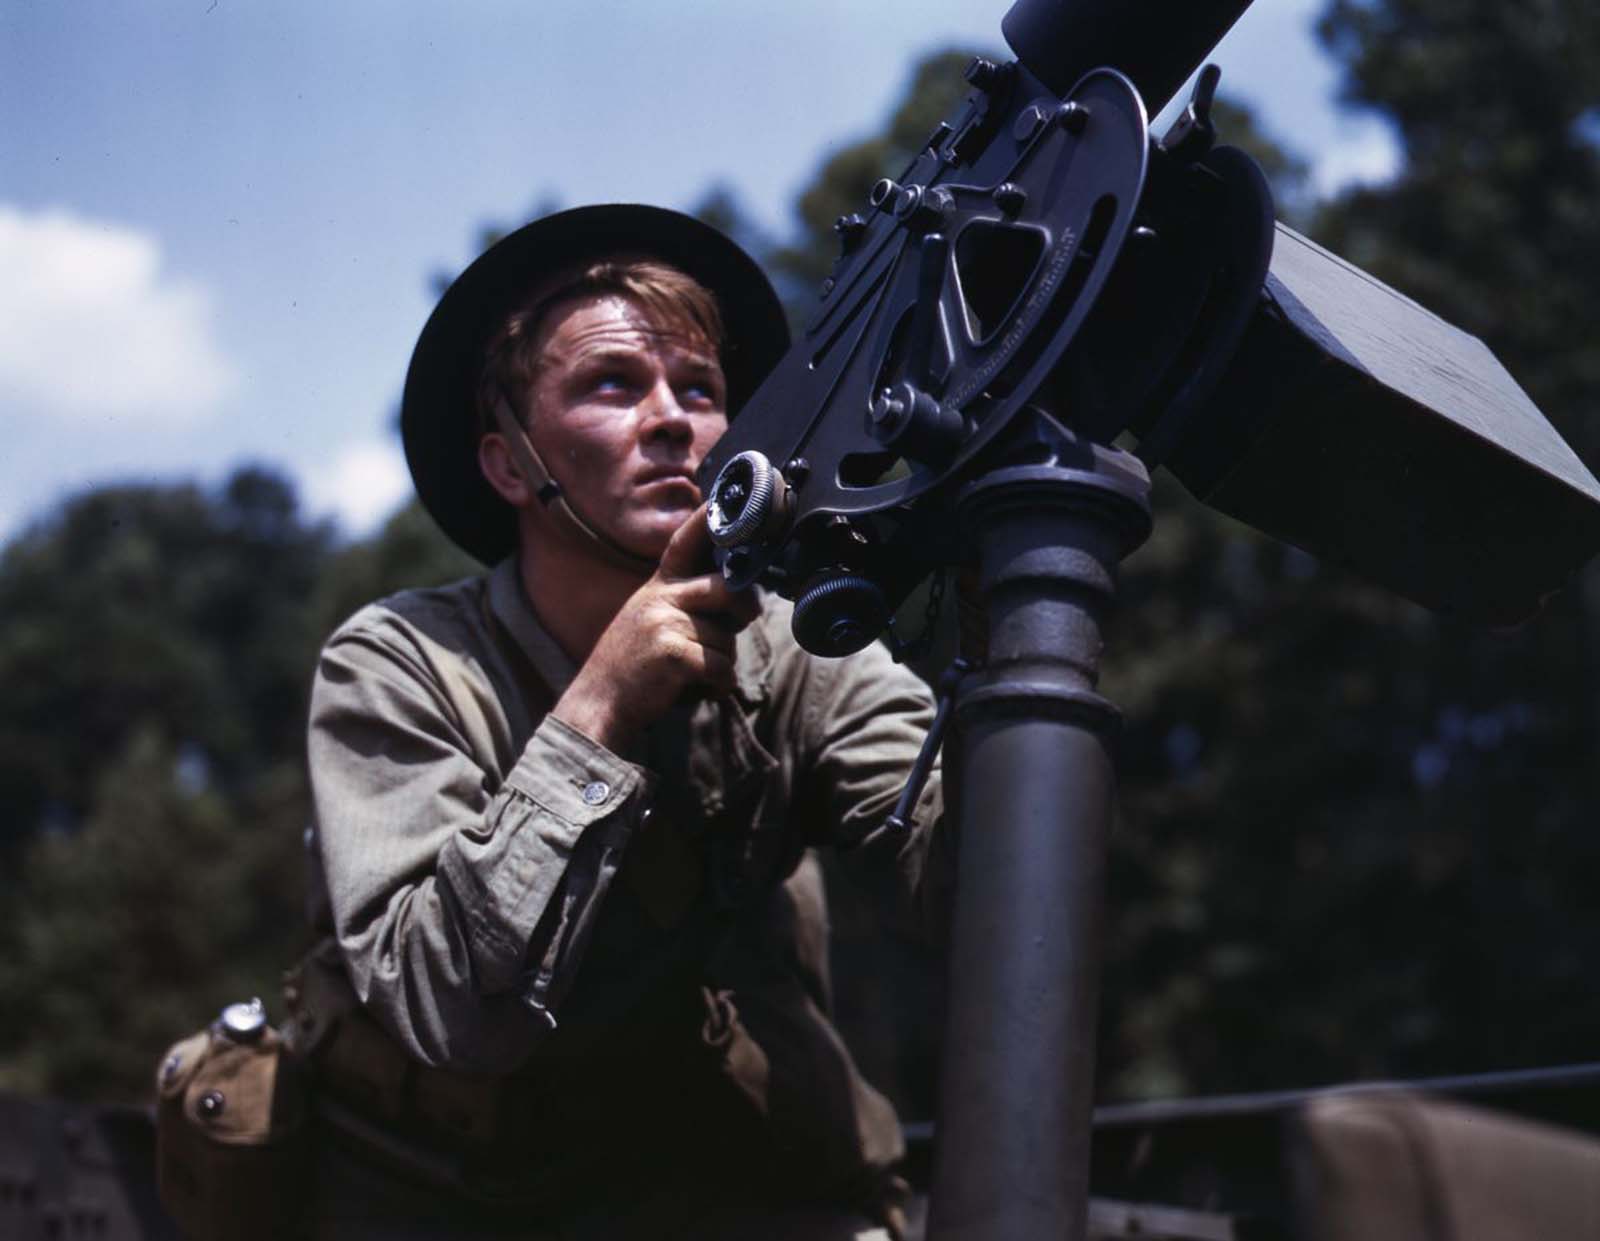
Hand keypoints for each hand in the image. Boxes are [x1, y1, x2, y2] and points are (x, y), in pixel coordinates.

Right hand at [550, 504, 759, 751]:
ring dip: (722, 663)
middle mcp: (659, 599)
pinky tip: (700, 690)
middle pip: (725, 588)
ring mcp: (665, 624)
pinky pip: (721, 667)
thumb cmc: (630, 667)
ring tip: (696, 674)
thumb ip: (682, 604)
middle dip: (744, 608)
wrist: (597, 704)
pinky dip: (719, 685)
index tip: (720, 502)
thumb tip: (738, 602)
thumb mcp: (646, 620)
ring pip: (726, 638)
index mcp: (655, 588)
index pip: (682, 546)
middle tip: (744, 620)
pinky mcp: (673, 654)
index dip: (703, 523)